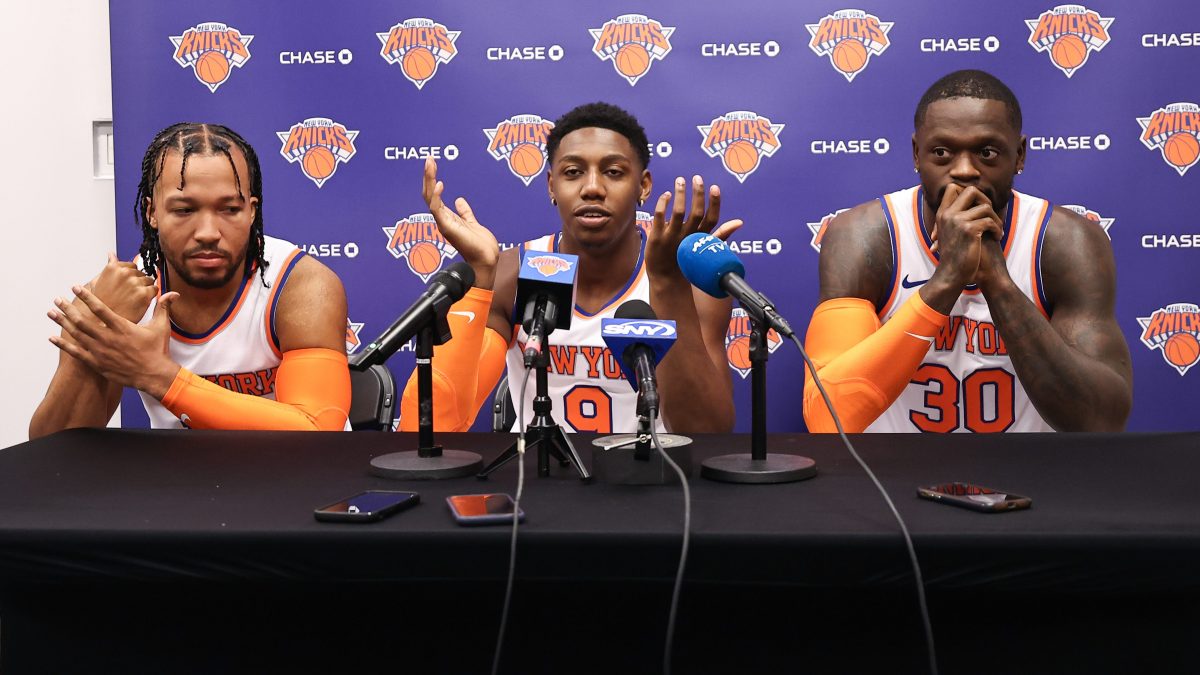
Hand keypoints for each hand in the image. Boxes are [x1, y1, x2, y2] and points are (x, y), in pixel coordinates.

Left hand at [49, 286, 180, 398]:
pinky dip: (63, 345)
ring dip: (62, 322)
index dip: (86, 296)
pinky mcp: (98, 363)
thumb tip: (171, 293)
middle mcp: (108, 338)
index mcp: (122, 327)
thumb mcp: (162, 327)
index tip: (76, 287)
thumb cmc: (158, 351)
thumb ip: (163, 308)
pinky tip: (52, 338)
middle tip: (58, 299)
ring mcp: (101, 352)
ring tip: (51, 313)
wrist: (155, 375)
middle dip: (68, 308)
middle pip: (83, 320)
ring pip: (77, 334)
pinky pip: (76, 353)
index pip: (100, 308)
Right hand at [87, 252, 156, 321]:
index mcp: (114, 267)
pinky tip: (140, 302)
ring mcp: (135, 283)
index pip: (132, 266)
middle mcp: (125, 273)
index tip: (127, 285)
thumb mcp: (97, 280)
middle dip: (138, 282)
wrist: (101, 322)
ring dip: (145, 288)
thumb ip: (108, 267)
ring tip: (134, 298)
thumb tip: (111, 254)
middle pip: (141, 273)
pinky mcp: (144, 294)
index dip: (131, 277)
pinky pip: (154, 289)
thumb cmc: (99, 303)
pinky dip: (150, 295)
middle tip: (129, 294)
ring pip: (149, 281)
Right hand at [422, 158, 498, 288]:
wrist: (486, 260)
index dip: (432, 180)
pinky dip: (436, 196)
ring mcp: (444, 223)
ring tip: (430, 164)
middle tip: (429, 159)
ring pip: (430, 198)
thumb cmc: (480, 246)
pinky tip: (439, 184)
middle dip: (428, 176)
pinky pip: (437, 210)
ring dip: (429, 180)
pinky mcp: (447, 228)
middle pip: (429, 194)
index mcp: (447, 218)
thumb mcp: (472, 222)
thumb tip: (460, 200)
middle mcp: (443, 219)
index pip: (434, 195)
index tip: (432, 164)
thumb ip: (465, 212)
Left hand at [646, 175, 741, 279]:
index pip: (712, 219)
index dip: (714, 203)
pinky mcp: (656, 238)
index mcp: (701, 238)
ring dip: (680, 194)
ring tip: (680, 180)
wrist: (666, 277)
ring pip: (678, 212)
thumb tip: (739, 222)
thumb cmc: (689, 260)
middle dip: (697, 194)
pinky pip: (660, 217)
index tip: (715, 187)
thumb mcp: (707, 247)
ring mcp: (671, 238)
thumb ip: (722, 233)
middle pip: (696, 213)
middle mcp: (688, 237)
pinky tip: (666, 195)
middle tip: (697, 178)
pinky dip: (663, 204)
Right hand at [928, 184, 1003, 289]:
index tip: (978, 205)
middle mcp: (947, 214)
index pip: (953, 188)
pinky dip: (997, 229)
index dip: (969, 193)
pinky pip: (990, 221)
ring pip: (985, 206)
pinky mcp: (969, 230)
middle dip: (985, 199)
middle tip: (990, 214)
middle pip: (971, 190)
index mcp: (942, 214)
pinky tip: (997, 237)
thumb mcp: (951, 233)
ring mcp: (957, 221)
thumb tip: (976, 203)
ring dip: (996, 218)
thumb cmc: (955, 256)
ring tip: (997, 230)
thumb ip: (958, 217)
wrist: (951, 275)